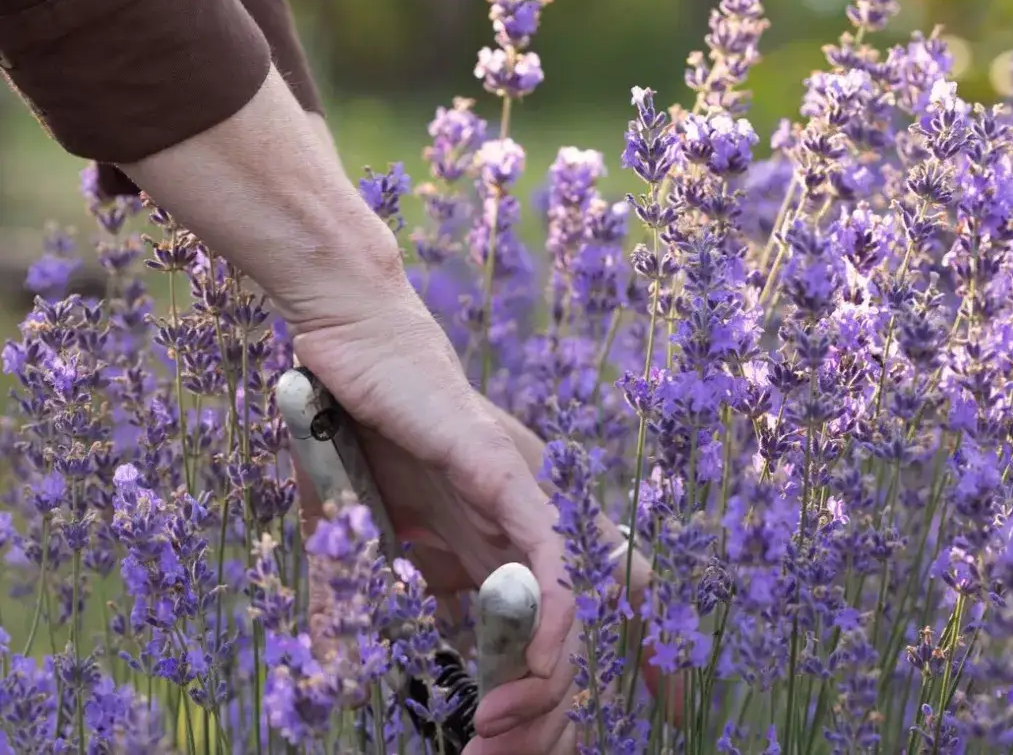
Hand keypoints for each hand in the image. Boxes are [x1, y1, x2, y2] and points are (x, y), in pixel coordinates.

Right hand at [285, 274, 668, 752]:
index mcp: (505, 534)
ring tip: (518, 716)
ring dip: (554, 662)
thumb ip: (373, 596)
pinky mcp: (503, 466)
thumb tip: (347, 667)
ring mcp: (525, 488)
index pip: (576, 604)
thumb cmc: (363, 436)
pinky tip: (537, 652)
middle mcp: (532, 513)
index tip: (613, 719)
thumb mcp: (369, 540)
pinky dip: (551, 602)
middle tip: (527, 743)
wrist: (352, 347)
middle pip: (597, 606)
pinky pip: (547, 543)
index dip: (612, 658)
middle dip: (581, 684)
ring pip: (577, 585)